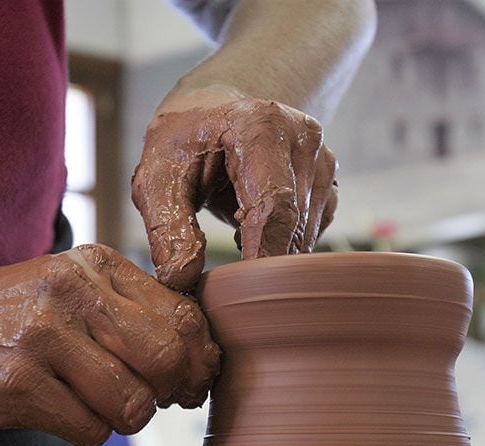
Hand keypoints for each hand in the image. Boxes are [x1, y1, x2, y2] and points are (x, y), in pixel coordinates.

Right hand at [0, 245, 220, 445]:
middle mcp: (70, 291)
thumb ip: (133, 312)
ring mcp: (40, 336)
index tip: (193, 378)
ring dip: (123, 418)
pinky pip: (90, 430)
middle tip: (160, 400)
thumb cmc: (9, 318)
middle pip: (165, 357)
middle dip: (173, 391)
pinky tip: (60, 412)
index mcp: (94, 264)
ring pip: (131, 403)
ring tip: (95, 404)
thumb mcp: (70, 289)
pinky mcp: (16, 385)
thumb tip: (203, 359)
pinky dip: (86, 433)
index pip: (182, 313)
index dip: (199, 357)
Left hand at [132, 86, 338, 290]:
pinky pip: (311, 233)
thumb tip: (182, 279)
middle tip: (228, 287)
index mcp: (262, 126)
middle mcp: (303, 139)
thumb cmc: (183, 143)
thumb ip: (168, 228)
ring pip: (306, 235)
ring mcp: (322, 161)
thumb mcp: (156, 179)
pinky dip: (282, 245)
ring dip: (270, 254)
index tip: (242, 294)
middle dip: (262, 264)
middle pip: (294, 225)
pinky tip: (252, 229)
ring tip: (233, 236)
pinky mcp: (327, 184)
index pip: (275, 205)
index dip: (262, 256)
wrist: (212, 113)